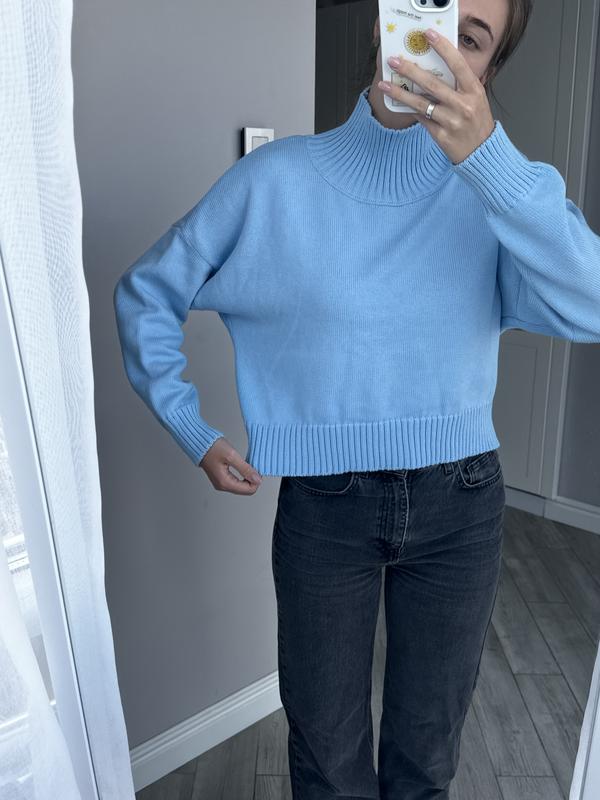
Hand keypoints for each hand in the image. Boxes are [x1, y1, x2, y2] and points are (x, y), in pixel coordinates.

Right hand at [199, 437, 262, 494]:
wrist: (199, 442)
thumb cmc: (212, 447)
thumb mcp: (231, 456)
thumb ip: (245, 469)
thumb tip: (257, 480)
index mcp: (225, 483)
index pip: (249, 490)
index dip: (256, 480)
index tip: (257, 469)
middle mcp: (222, 486)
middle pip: (245, 490)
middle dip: (252, 479)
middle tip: (253, 465)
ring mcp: (221, 483)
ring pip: (241, 486)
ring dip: (247, 476)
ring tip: (247, 464)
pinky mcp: (221, 478)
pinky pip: (236, 481)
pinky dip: (242, 475)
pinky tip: (243, 466)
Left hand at [378, 28, 494, 164]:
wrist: (481, 152)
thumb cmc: (477, 122)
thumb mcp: (475, 98)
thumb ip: (459, 84)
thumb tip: (433, 69)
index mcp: (474, 91)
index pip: (457, 64)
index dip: (443, 48)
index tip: (429, 35)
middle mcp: (463, 105)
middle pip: (432, 83)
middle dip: (410, 70)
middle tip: (394, 61)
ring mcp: (451, 121)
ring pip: (421, 104)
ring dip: (400, 93)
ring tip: (385, 85)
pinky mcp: (441, 136)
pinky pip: (421, 119)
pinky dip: (410, 110)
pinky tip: (399, 103)